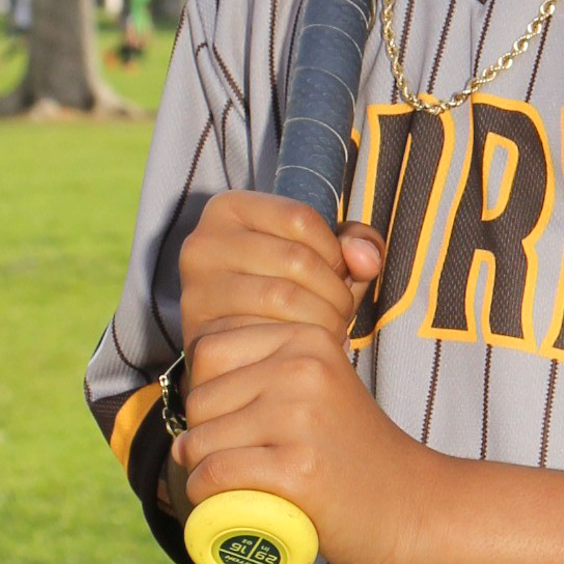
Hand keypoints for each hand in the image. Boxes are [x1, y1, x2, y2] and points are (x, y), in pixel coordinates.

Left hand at [171, 191, 429, 563]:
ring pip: (201, 439)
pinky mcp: (298, 469)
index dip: (209, 391)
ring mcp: (301, 418)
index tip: (239, 420)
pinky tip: (234, 500)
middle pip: (199, 396)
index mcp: (306, 338)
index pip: (208, 348)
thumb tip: (194, 356)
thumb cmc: (347, 447)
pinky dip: (210, 494)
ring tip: (242, 480)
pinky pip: (215, 474)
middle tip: (241, 456)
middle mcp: (304, 368)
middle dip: (203, 432)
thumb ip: (269, 355)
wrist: (407, 503)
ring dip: (203, 468)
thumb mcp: (317, 381)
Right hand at [177, 188, 382, 356]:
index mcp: (230, 209)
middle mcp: (203, 243)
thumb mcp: (321, 257)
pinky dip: (296, 345)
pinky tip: (303, 350)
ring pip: (284, 297)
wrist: (237, 354)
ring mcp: (197, 288)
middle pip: (296, 258)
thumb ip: (355, 245)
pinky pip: (264, 334)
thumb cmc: (283, 293)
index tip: (339, 276)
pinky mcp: (200, 332)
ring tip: (329, 334)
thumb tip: (366, 259)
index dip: (334, 251)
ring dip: (322, 321)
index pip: (301, 218)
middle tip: (342, 315)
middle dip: (334, 293)